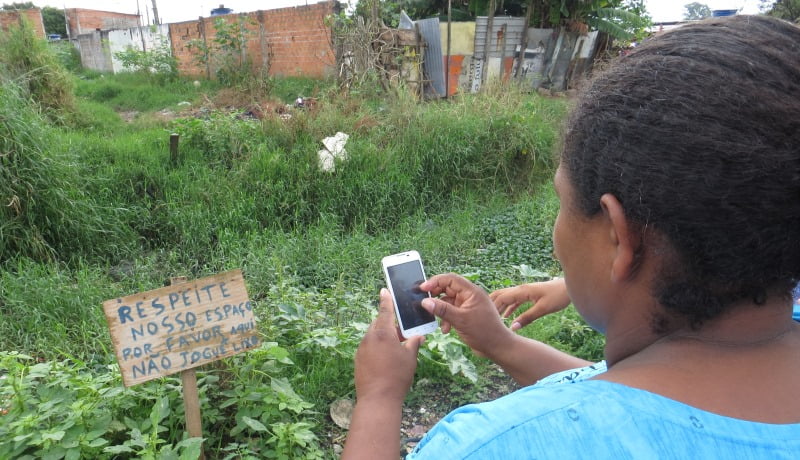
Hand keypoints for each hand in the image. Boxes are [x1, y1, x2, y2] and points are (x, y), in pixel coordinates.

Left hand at [353, 288, 423, 402]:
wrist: (377, 399)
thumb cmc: (397, 377)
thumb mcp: (410, 358)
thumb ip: (413, 343)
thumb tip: (418, 337)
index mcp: (383, 333)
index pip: (385, 311)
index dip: (386, 300)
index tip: (384, 290)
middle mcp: (369, 338)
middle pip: (378, 324)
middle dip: (389, 324)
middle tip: (402, 331)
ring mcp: (361, 349)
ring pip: (373, 336)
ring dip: (383, 337)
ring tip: (396, 347)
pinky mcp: (358, 359)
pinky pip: (368, 347)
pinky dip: (377, 347)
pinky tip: (386, 358)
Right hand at [419, 273, 514, 359]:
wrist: (497, 347)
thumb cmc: (483, 332)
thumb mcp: (460, 320)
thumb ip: (442, 309)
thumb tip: (425, 301)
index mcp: (471, 292)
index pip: (450, 279)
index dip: (435, 281)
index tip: (423, 288)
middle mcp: (470, 296)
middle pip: (448, 289)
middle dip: (436, 297)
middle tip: (426, 304)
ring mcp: (468, 305)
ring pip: (448, 302)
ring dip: (441, 311)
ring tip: (439, 323)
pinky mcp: (466, 314)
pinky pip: (452, 311)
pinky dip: (446, 319)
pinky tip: (446, 329)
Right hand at [490, 278, 570, 330]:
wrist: (568, 288)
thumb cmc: (558, 297)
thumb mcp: (543, 309)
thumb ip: (527, 318)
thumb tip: (513, 328)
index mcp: (522, 291)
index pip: (501, 298)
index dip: (492, 308)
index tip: (486, 319)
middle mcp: (520, 289)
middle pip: (500, 295)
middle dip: (491, 305)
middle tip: (483, 317)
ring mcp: (524, 291)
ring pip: (506, 298)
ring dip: (499, 306)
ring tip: (492, 319)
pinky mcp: (529, 295)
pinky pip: (514, 301)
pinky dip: (508, 307)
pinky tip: (507, 316)